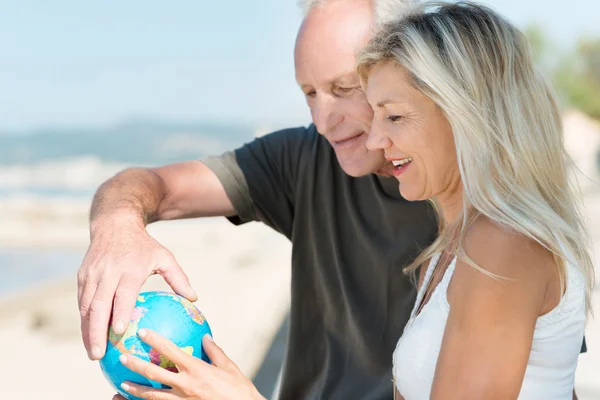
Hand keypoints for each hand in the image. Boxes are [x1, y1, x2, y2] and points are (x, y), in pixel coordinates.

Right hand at [78, 216, 196, 359]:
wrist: (114, 224)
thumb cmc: (144, 246)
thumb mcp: (164, 257)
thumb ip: (179, 278)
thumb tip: (194, 299)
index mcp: (130, 268)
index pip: (123, 293)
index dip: (119, 312)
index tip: (119, 332)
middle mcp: (108, 272)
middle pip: (99, 305)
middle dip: (96, 331)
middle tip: (99, 354)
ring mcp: (92, 274)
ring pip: (86, 306)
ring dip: (87, 331)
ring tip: (93, 353)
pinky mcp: (82, 276)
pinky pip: (82, 302)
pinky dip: (84, 321)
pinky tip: (89, 338)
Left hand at [115, 329, 264, 399]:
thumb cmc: (239, 390)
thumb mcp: (230, 368)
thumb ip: (215, 352)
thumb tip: (206, 337)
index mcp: (196, 370)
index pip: (171, 351)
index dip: (155, 340)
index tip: (142, 331)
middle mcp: (185, 385)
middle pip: (154, 373)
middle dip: (136, 363)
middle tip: (122, 355)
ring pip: (151, 396)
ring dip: (134, 389)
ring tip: (121, 384)